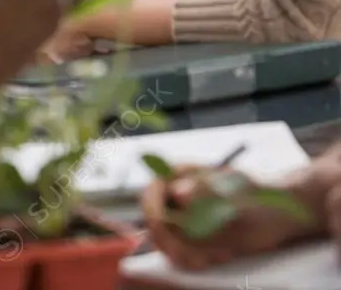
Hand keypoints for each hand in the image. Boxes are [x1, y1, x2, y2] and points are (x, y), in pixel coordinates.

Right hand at [142, 164, 326, 270]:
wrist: (284, 214)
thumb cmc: (261, 196)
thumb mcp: (238, 194)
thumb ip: (207, 194)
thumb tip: (178, 193)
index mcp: (182, 175)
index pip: (151, 193)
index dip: (153, 213)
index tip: (167, 232)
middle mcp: (178, 195)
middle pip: (155, 222)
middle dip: (172, 243)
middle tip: (198, 258)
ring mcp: (186, 217)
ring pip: (168, 241)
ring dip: (187, 255)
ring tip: (219, 254)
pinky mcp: (196, 238)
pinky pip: (184, 253)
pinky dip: (198, 260)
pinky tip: (222, 255)